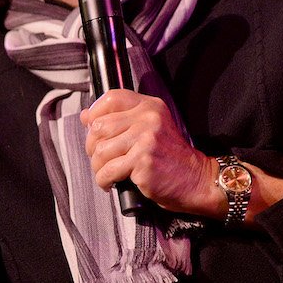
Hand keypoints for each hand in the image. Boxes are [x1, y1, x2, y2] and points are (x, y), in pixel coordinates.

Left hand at [80, 89, 220, 216]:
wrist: (196, 180)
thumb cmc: (170, 158)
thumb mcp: (152, 129)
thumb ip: (123, 119)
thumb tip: (86, 117)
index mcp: (150, 107)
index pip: (112, 98)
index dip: (95, 112)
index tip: (92, 127)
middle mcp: (148, 118)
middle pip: (100, 126)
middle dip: (93, 147)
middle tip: (101, 159)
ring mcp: (145, 139)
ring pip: (100, 150)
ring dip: (98, 167)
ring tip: (107, 173)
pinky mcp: (142, 161)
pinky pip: (108, 171)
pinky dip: (104, 181)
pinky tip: (111, 184)